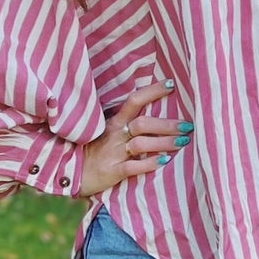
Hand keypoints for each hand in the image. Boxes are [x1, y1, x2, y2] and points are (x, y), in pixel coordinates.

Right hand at [79, 79, 192, 197]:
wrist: (70, 173)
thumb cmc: (93, 150)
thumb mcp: (106, 131)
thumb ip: (125, 122)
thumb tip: (153, 112)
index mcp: (114, 121)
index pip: (134, 100)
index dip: (152, 91)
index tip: (171, 84)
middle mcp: (115, 134)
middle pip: (143, 123)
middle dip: (167, 124)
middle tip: (188, 126)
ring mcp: (113, 153)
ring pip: (141, 144)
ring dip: (164, 142)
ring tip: (183, 142)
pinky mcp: (112, 171)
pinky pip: (132, 166)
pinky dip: (149, 163)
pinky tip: (164, 161)